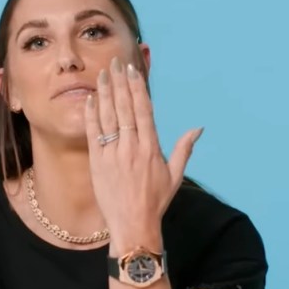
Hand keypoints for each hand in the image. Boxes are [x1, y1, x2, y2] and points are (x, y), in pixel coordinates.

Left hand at [84, 56, 203, 252]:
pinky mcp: (97, 163)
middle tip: (114, 63)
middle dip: (119, 83)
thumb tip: (198, 128)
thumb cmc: (155, 201)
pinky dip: (91, 115)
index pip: (143, 111)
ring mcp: (113, 155)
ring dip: (104, 93)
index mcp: (151, 149)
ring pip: (107, 117)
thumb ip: (184, 149)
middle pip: (124, 108)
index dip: (136, 88)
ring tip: (102, 74)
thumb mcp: (175, 175)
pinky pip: (93, 134)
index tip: (132, 71)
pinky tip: (90, 99)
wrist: (133, 225)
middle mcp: (132, 148)